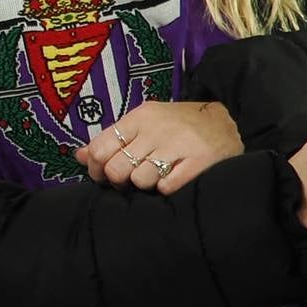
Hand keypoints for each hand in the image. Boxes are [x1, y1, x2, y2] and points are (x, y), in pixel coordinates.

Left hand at [77, 100, 241, 193]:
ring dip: (143, 185)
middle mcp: (157, 130)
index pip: (100, 147)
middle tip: (128, 181)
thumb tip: (78, 155)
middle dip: (118, 181)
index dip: (96, 167)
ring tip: (154, 177)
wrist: (228, 121)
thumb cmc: (178, 125)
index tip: (102, 174)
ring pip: (140, 180)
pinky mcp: (198, 163)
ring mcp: (179, 147)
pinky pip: (166, 188)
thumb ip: (112, 138)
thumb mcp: (144, 123)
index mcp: (140, 117)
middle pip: (117, 168)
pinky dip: (165, 189)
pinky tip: (172, 180)